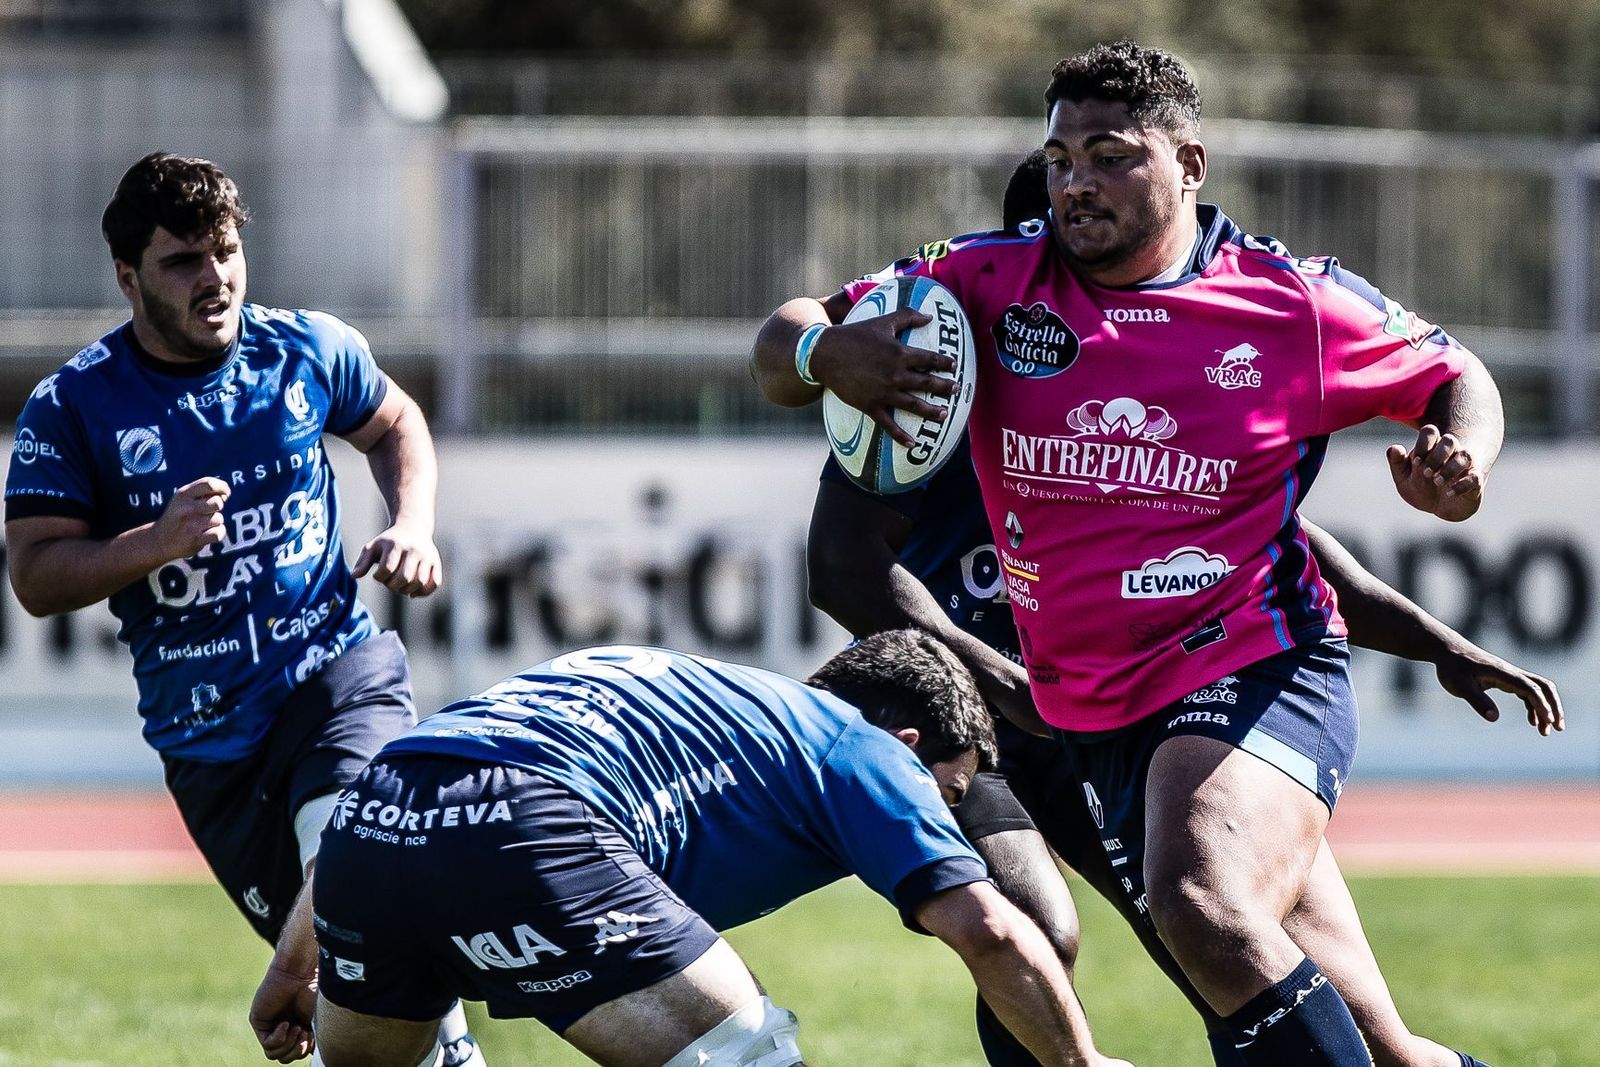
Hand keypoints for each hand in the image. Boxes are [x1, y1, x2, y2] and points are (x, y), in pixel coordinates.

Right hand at [153, 477, 230, 559]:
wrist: (159, 541)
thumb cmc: (178, 516)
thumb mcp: (183, 499)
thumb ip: (202, 492)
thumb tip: (225, 492)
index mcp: (183, 494)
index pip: (209, 483)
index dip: (222, 487)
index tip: (225, 493)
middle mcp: (186, 508)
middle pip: (218, 502)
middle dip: (218, 507)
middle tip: (208, 512)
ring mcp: (191, 524)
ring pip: (219, 519)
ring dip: (215, 522)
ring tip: (203, 525)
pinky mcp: (196, 540)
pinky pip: (219, 532)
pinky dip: (218, 533)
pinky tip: (208, 534)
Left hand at [249, 961, 316, 1061]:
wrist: (302, 973)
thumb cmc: (316, 991)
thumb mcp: (321, 1021)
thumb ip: (315, 1041)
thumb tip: (313, 1057)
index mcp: (301, 1028)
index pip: (299, 1053)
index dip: (307, 1050)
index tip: (314, 1036)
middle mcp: (285, 1029)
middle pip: (287, 1058)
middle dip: (299, 1050)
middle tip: (305, 1032)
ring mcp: (272, 1027)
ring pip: (276, 1056)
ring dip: (290, 1045)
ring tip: (297, 1028)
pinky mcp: (260, 1023)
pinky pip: (268, 1045)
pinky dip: (280, 1037)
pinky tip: (285, 1023)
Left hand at [352, 522, 441, 596]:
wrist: (413, 527)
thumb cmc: (389, 541)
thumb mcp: (373, 547)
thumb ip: (363, 562)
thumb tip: (354, 576)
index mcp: (396, 545)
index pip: (387, 569)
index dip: (379, 578)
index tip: (379, 575)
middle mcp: (414, 550)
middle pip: (405, 577)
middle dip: (394, 586)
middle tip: (390, 584)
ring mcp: (427, 556)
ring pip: (420, 582)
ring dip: (408, 590)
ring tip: (401, 587)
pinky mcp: (436, 563)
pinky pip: (434, 583)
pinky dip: (424, 592)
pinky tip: (413, 592)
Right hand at [809, 309, 955, 447]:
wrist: (825, 354)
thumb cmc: (854, 334)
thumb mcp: (882, 321)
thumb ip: (907, 316)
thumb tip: (929, 316)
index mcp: (900, 353)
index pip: (931, 360)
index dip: (945, 363)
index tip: (954, 366)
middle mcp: (895, 375)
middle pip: (927, 383)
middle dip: (944, 387)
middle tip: (956, 390)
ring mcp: (883, 393)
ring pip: (914, 405)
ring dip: (932, 412)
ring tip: (945, 415)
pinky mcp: (870, 406)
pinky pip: (889, 424)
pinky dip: (901, 436)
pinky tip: (913, 445)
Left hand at [1386, 425, 1483, 520]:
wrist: (1438, 508)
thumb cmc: (1420, 487)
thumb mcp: (1403, 477)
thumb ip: (1397, 462)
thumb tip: (1394, 448)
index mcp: (1431, 447)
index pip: (1430, 431)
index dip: (1423, 444)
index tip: (1416, 461)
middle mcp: (1450, 453)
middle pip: (1449, 440)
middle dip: (1437, 455)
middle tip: (1426, 473)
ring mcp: (1464, 466)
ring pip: (1465, 455)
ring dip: (1450, 468)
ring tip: (1437, 482)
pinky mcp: (1474, 482)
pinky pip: (1475, 478)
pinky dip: (1462, 485)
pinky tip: (1449, 493)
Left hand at [1434, 640, 1564, 735]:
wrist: (1447, 650)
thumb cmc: (1451, 667)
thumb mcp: (1459, 685)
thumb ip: (1477, 700)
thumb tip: (1494, 718)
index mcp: (1502, 673)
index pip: (1529, 688)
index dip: (1541, 704)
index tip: (1548, 721)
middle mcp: (1510, 672)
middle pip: (1543, 686)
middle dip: (1554, 706)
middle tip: (1558, 727)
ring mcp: (1509, 675)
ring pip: (1537, 689)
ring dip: (1545, 708)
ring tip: (1545, 732)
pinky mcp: (1505, 678)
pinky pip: (1527, 692)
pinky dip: (1534, 706)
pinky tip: (1532, 721)